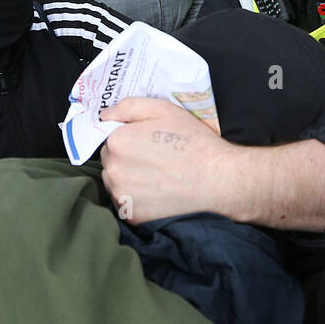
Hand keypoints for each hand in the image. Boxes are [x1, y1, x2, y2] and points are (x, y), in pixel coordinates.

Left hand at [100, 98, 232, 224]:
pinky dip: (137, 198)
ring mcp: (122, 196)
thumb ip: (128, 107)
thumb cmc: (193, 142)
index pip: (109, 137)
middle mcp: (113, 171)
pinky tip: (158, 192)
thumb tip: (105, 115)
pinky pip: (126, 204)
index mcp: (117, 142)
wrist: (219, 180)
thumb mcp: (163, 109)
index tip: (147, 142)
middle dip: (126, 158)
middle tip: (156, 158)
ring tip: (157, 176)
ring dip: (128, 179)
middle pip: (110, 161)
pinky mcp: (133, 216)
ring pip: (116, 183)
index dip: (129, 137)